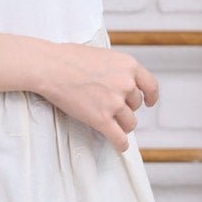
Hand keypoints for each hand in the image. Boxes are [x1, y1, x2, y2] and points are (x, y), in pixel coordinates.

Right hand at [0, 33, 158, 152]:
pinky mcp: (102, 119)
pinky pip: (119, 138)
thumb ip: (116, 69)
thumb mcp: (102, 55)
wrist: (50, 67)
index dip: (150, 96)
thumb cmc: (69, 58)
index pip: (150, 85)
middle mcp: (126, 84)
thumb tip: (120, 81)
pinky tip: (119, 146)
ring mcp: (114, 103)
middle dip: (125, 107)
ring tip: (111, 124)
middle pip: (135, 105)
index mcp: (128, 65)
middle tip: (108, 106)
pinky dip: (121, 144)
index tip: (148, 102)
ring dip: (122, 125)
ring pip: (129, 123)